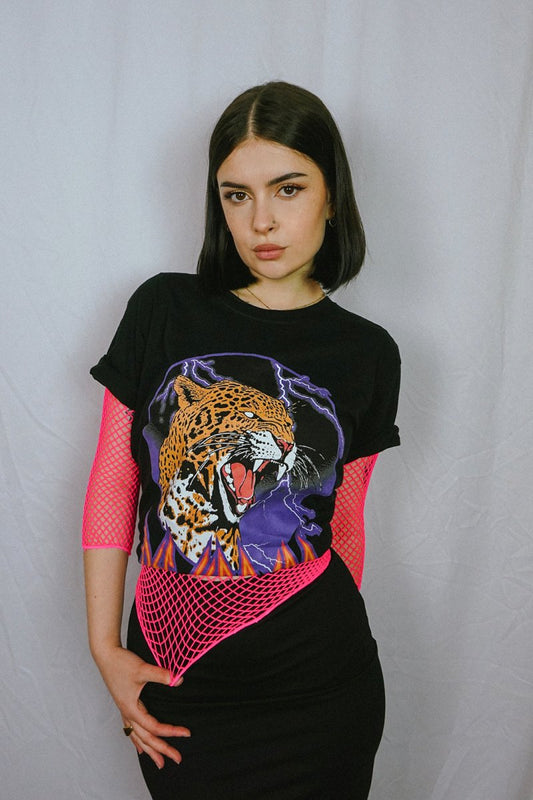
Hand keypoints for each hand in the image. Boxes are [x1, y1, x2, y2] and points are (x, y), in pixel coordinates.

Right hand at [94, 645, 190, 767]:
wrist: (105, 655)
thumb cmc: (121, 663)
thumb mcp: (142, 669)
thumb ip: (161, 675)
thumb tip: (178, 679)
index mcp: (132, 709)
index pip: (155, 727)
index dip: (171, 731)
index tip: (187, 733)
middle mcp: (127, 714)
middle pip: (146, 739)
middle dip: (162, 750)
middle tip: (178, 759)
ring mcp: (124, 711)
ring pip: (138, 738)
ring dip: (149, 750)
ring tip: (160, 763)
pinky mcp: (124, 705)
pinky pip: (131, 730)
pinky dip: (137, 741)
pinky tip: (139, 749)